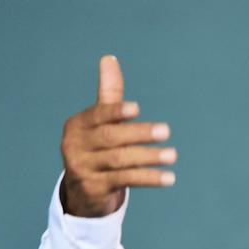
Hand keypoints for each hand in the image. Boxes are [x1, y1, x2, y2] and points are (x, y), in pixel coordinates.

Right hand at [59, 55, 176, 216]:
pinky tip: (169, 178)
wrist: (83, 190)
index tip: (137, 108)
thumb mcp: (100, 122)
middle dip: (139, 133)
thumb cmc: (96, 147)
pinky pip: (125, 181)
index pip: (98, 115)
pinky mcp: (95, 188)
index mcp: (78, 125)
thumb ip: (109, 94)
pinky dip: (148, 178)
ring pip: (120, 160)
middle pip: (111, 137)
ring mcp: (83, 168)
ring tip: (172, 155)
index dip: (117, 111)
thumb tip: (109, 58)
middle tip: (166, 131)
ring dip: (149, 158)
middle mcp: (75, 145)